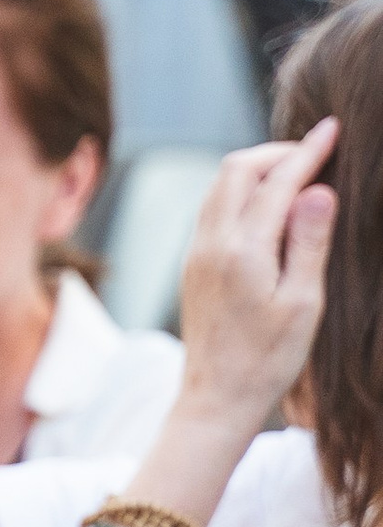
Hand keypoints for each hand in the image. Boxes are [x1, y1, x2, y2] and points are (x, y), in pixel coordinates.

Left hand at [176, 122, 337, 426]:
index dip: (307, 150)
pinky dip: (240, 192)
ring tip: (295, 172)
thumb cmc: (268, 359)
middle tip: (315, 151)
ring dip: (255, 169)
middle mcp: (211, 244)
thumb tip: (317, 189)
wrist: (217, 398)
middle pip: (236, 169)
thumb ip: (309, 241)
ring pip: (219, 186)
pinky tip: (267, 205)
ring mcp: (197, 253)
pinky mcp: (193, 265)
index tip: (333, 128)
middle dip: (276, 151)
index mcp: (242, 250)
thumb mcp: (303, 302)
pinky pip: (213, 209)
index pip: (277, 181)